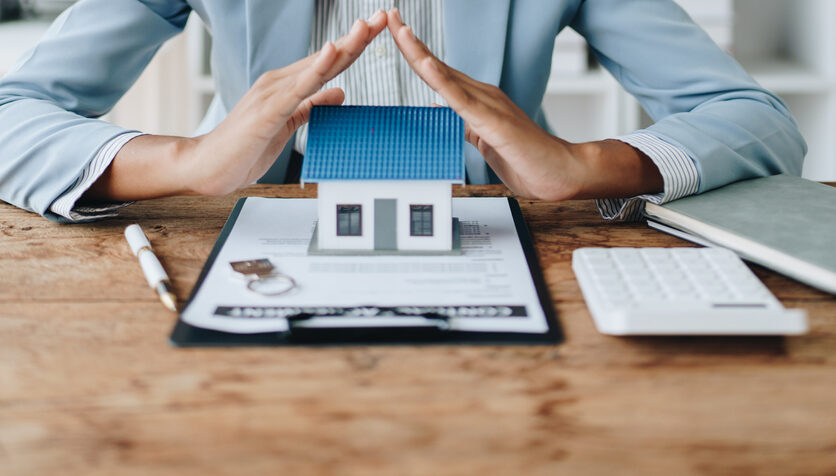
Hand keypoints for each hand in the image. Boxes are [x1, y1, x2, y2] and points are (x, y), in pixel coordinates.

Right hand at [86, 10, 388, 199]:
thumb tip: (340, 92)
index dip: (355, 45)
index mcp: (288, 87)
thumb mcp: (288, 124)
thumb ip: (312, 106)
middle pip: (327, 57)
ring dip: (344, 45)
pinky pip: (298, 87)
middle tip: (383, 16)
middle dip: (357, 37)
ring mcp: (274, 93)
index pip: (328, 62)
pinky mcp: (269, 109)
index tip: (378, 28)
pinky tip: (331, 52)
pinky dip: (316, 68)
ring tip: (366, 26)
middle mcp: (281, 83)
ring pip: (317, 66)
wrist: (208, 166)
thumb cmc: (243, 148)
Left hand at [386, 9, 662, 200]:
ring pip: (445, 75)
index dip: (414, 52)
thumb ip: (466, 124)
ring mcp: (487, 104)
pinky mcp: (492, 120)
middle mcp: (481, 94)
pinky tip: (426, 65)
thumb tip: (443, 111)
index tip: (395, 31)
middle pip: (436, 65)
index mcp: (477, 99)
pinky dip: (441, 80)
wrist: (559, 172)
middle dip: (410, 41)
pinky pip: (461, 98)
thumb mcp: (485, 140)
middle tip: (390, 16)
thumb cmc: (528, 159)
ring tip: (400, 30)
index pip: (438, 72)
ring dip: (420, 52)